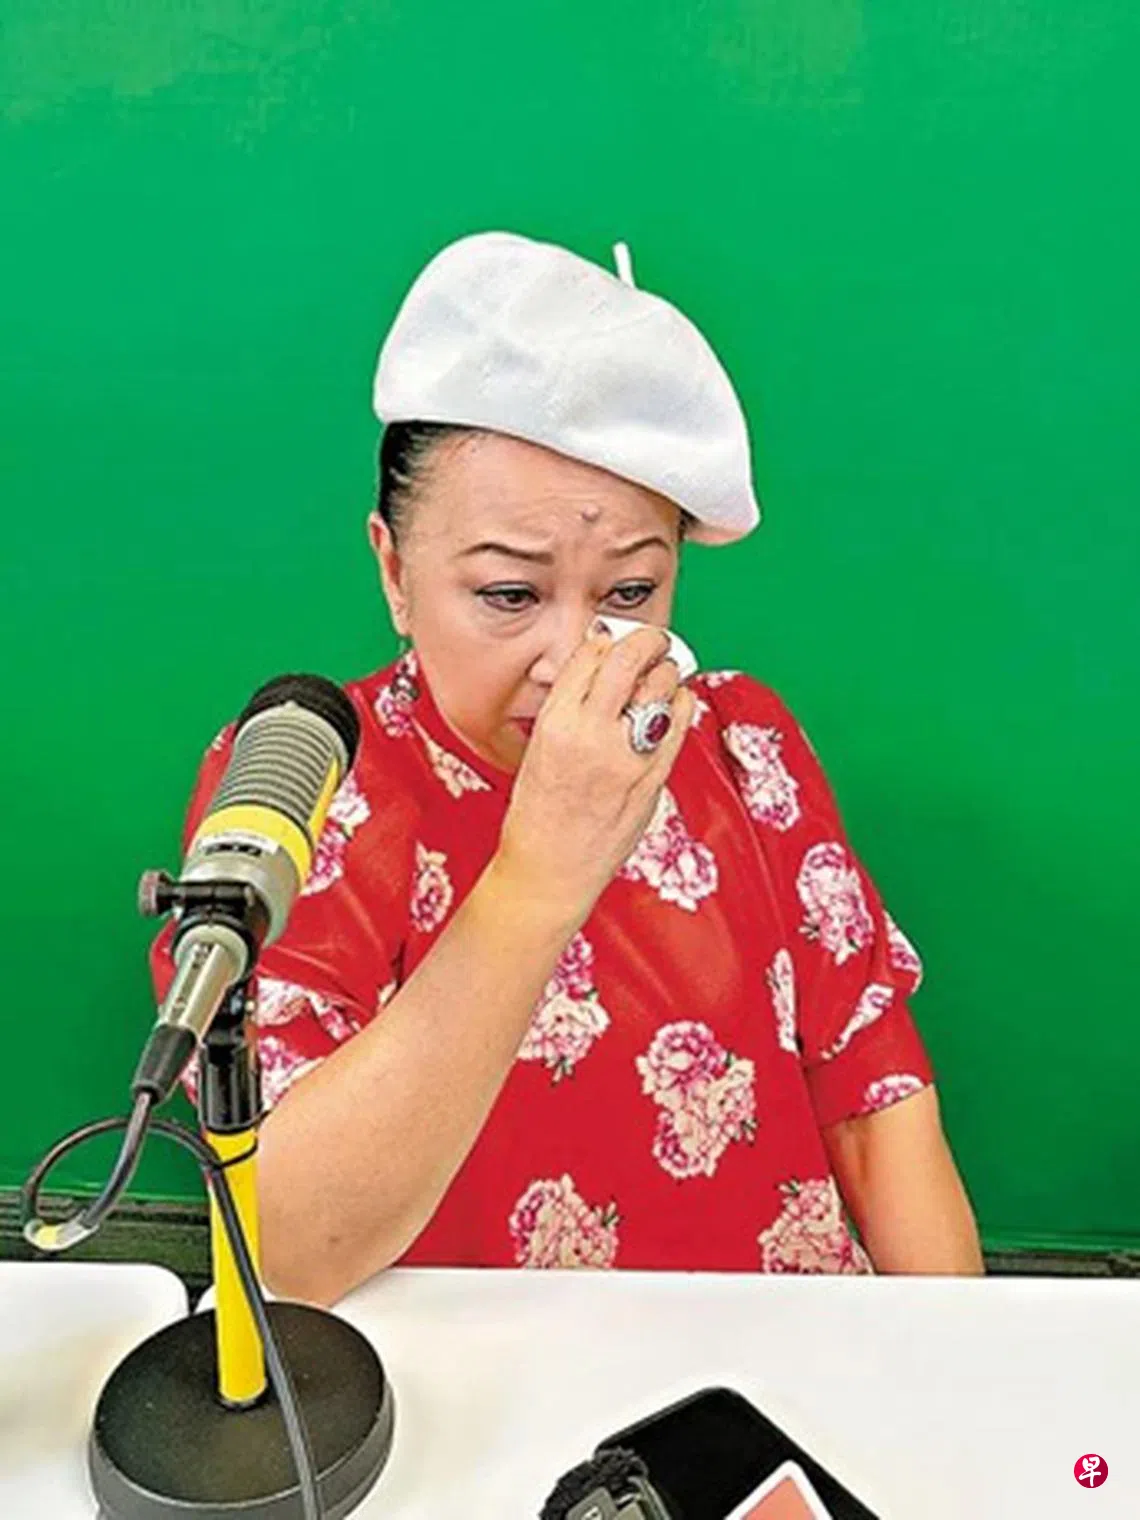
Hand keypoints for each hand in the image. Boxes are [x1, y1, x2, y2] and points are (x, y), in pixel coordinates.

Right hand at [495, 624, 694, 924]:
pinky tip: (677, 700)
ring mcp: (626, 758)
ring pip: (662, 686)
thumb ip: (571, 709)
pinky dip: (682, 703)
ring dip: (667, 669)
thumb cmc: (539, 812)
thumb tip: (603, 670)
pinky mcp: (653, 779)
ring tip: (664, 671)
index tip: (615, 640)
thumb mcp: (538, 748)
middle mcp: (591, 735)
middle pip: (630, 660)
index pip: (591, 656)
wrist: (550, 869)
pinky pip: (680, 723)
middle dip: (647, 639)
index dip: (608, 641)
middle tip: (653, 639)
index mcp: (555, 723)